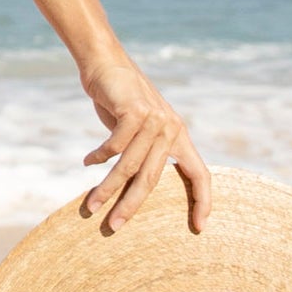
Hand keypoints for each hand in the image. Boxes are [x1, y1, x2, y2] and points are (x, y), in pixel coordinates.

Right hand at [79, 53, 210, 233]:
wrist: (106, 63)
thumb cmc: (120, 100)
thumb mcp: (139, 128)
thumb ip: (145, 152)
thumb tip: (137, 187)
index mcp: (179, 137)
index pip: (200, 175)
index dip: (203, 202)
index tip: (199, 228)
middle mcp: (171, 129)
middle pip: (154, 178)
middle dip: (132, 205)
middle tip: (115, 226)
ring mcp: (154, 119)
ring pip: (130, 165)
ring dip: (107, 187)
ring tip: (92, 205)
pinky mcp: (135, 111)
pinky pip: (115, 145)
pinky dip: (100, 156)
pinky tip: (88, 161)